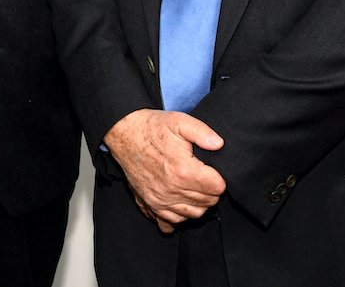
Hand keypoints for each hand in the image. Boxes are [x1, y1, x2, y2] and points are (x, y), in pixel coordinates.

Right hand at [104, 109, 225, 232]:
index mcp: (184, 170)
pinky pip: (169, 223)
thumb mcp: (180, 122)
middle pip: (207, 203)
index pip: (217, 188)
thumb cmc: (152, 128)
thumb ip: (203, 132)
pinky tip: (180, 202)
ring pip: (192, 215)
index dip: (220, 178)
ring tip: (195, 187)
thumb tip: (219, 144)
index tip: (213, 170)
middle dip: (211, 190)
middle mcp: (172, 190)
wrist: (125, 134)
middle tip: (205, 176)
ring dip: (199, 204)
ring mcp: (159, 200)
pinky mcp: (149, 204)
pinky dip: (178, 216)